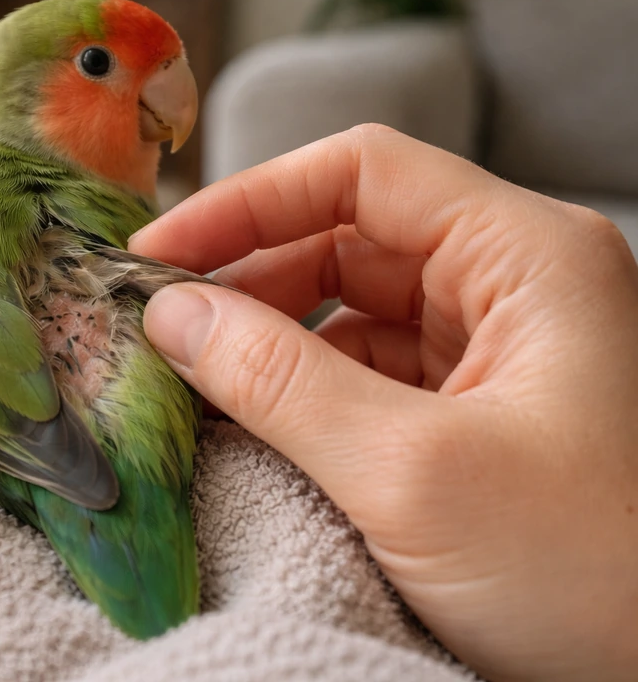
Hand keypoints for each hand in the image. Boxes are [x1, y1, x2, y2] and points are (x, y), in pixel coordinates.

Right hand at [131, 125, 637, 681]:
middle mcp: (512, 287)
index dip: (248, 202)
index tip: (159, 253)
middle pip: (348, 239)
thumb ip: (280, 382)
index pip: (361, 175)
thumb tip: (174, 315)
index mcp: (526, 258)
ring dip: (266, 338)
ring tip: (189, 376)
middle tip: (158, 325)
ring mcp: (493, 352)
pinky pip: (365, 375)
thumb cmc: (596, 576)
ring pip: (349, 311)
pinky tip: (247, 419)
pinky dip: (299, 391)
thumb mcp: (412, 474)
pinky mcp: (473, 414)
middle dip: (247, 277)